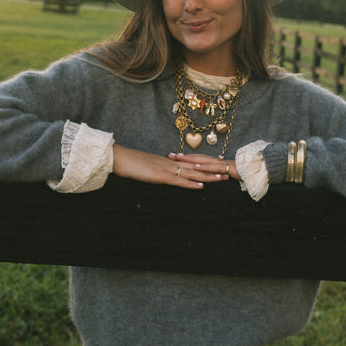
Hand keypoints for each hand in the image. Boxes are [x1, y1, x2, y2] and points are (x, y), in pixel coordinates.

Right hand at [112, 144, 232, 189]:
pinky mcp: (160, 176)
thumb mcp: (146, 168)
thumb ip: (156, 170)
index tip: (215, 167)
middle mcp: (170, 164)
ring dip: (206, 177)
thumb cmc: (130, 163)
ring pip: (191, 173)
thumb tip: (162, 174)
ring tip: (220, 179)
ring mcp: (166, 169)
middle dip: (211, 171)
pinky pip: (178, 180)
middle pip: (194, 167)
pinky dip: (190, 184)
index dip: (203, 166)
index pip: (189, 164)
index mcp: (167, 162)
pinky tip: (201, 187)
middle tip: (225, 173)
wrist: (120, 158)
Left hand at [169, 152, 239, 180]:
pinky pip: (214, 167)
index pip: (197, 159)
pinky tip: (196, 166)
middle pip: (197, 157)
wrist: (257, 170)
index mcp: (214, 163)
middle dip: (183, 156)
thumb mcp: (224, 175)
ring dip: (190, 159)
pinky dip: (205, 166)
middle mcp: (216, 161)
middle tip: (169, 154)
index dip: (185, 157)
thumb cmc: (241, 173)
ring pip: (203, 160)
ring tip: (178, 158)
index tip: (173, 156)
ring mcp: (221, 164)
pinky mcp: (227, 168)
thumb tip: (206, 177)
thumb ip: (215, 174)